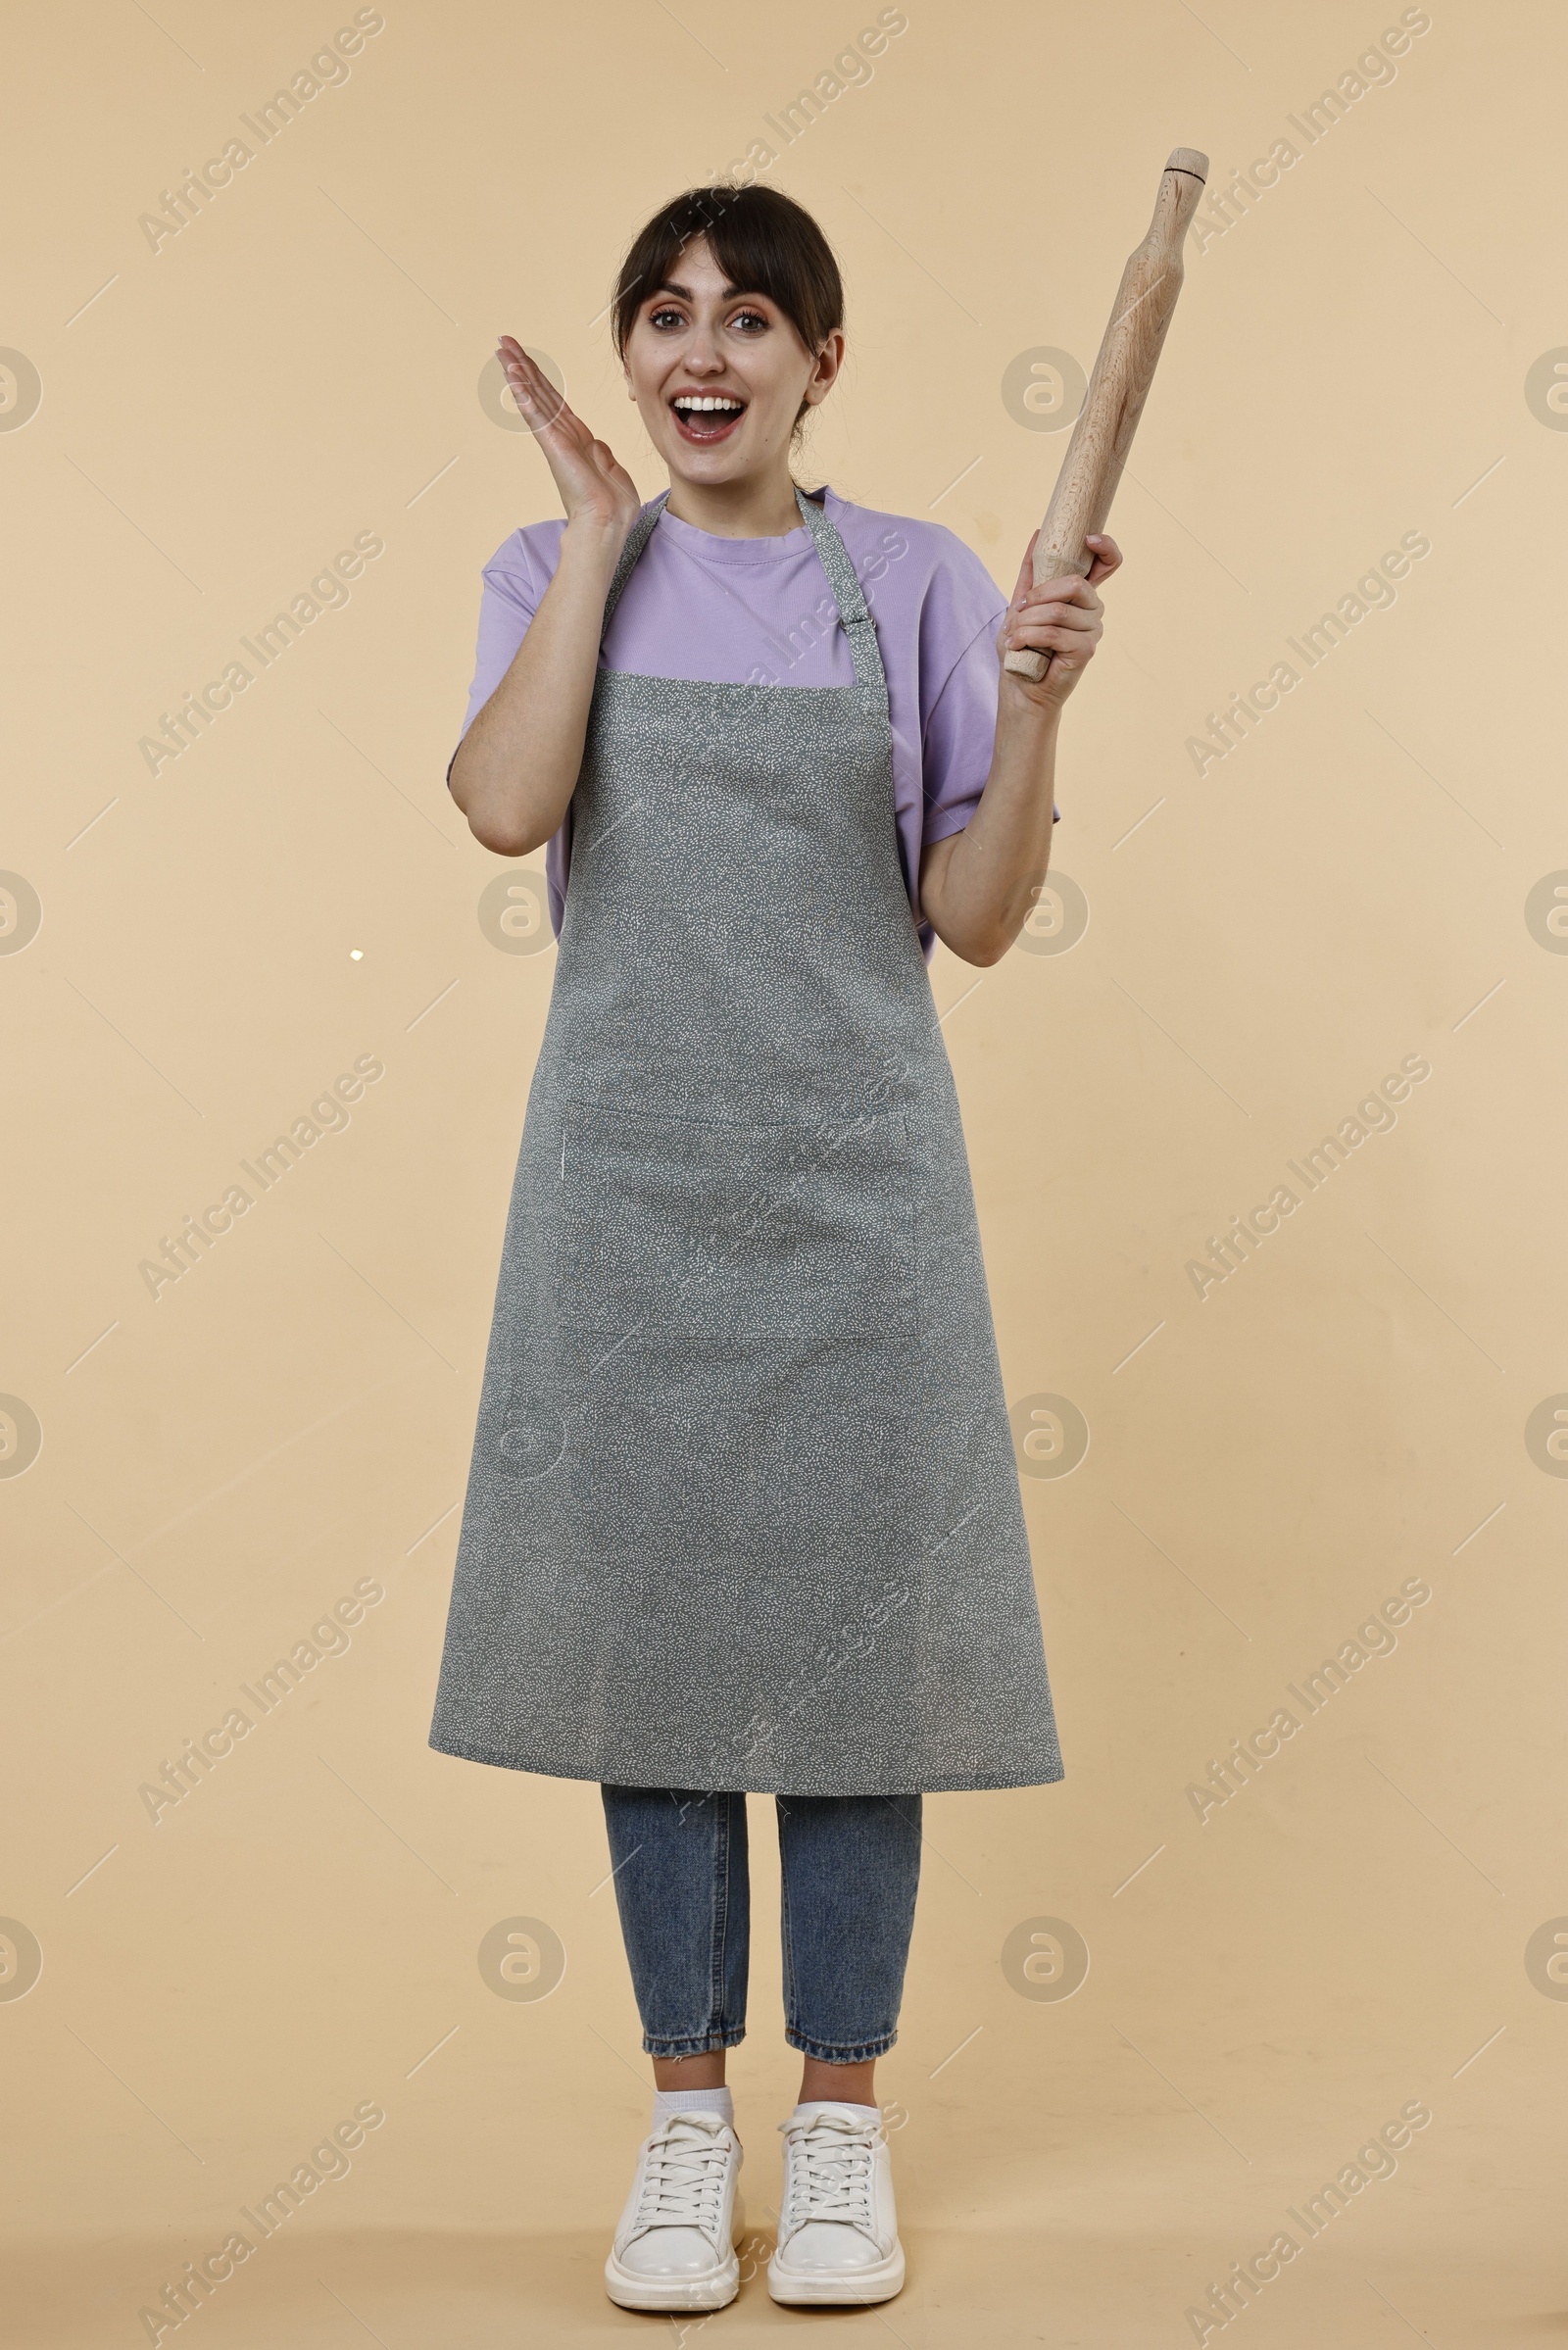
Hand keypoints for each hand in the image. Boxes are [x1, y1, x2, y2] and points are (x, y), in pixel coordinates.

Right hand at [495, 335, 640, 543]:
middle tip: (503, 343)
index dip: (540, 379)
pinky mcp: (554, 446)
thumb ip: (603, 456)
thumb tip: (597, 446)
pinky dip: (525, 394)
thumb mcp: (613, 473)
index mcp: (579, 441)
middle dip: (522, 366)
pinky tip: (512, 376)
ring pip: (535, 398)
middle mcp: (564, 436)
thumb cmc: (614, 507)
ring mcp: (556, 441)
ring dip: (518, 372)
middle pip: (540, 393)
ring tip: (502, 350)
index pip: (555, 402)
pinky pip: (537, 414)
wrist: (609, 522)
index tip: (524, 359)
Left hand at [997, 531, 1122, 708]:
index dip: (1106, 546)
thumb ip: (1030, 573)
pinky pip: (1055, 633)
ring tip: (1014, 635)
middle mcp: (1093, 609)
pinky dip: (1029, 636)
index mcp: (1081, 594)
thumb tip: (1037, 533)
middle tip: (1018, 610)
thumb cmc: (1021, 647)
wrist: (1019, 688)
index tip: (1088, 538)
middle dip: (1038, 595)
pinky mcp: (1087, 650)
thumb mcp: (1020, 604)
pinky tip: (1017, 645)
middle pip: (1075, 583)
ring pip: (1059, 610)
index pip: (1109, 563)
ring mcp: (1093, 629)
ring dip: (1027, 622)